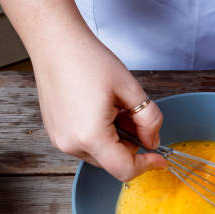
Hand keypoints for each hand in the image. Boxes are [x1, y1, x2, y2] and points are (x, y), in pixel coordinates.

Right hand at [32, 35, 165, 180]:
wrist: (55, 43)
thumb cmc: (88, 60)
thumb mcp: (130, 89)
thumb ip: (149, 120)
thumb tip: (153, 141)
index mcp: (90, 136)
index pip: (125, 170)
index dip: (147, 165)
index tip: (160, 159)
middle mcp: (71, 144)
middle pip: (113, 163)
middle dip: (131, 146)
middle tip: (133, 115)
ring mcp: (60, 141)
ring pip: (101, 155)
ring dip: (115, 140)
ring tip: (113, 108)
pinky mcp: (56, 134)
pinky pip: (86, 145)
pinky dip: (100, 135)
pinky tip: (99, 109)